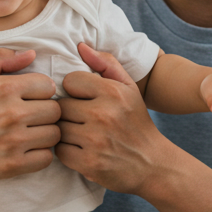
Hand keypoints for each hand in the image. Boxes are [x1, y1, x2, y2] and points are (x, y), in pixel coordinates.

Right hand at [0, 47, 61, 179]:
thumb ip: (1, 58)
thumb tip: (33, 54)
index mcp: (4, 88)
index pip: (48, 86)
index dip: (41, 90)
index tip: (31, 97)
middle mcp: (11, 114)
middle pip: (55, 110)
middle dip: (46, 111)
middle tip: (32, 115)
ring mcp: (12, 141)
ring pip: (54, 134)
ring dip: (45, 132)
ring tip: (31, 131)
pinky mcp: (11, 165)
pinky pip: (46, 158)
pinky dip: (40, 154)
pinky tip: (26, 148)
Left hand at [55, 42, 172, 195]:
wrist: (152, 164)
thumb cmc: (136, 122)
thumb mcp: (129, 88)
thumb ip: (106, 64)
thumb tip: (80, 46)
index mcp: (113, 92)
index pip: (70, 81)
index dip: (75, 90)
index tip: (84, 99)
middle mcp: (103, 115)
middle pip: (61, 107)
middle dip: (68, 113)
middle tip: (80, 119)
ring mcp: (95, 141)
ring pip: (58, 129)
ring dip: (66, 132)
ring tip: (80, 134)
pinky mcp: (89, 164)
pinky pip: (60, 151)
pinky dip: (67, 151)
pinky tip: (81, 149)